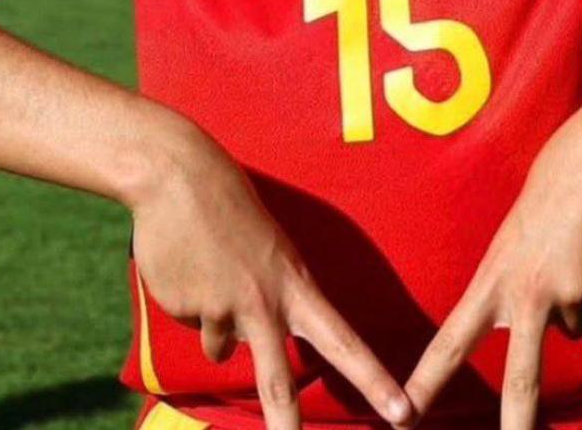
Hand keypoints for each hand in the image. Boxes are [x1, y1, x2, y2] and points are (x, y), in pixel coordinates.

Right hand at [131, 124, 414, 429]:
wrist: (179, 175)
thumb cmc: (230, 207)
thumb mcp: (268, 250)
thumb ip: (266, 303)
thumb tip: (232, 355)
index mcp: (295, 284)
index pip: (344, 341)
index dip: (374, 380)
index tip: (403, 411)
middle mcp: (264, 302)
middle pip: (279, 384)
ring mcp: (223, 308)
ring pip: (221, 350)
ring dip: (214, 319)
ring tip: (208, 267)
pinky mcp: (185, 308)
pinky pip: (191, 321)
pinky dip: (188, 299)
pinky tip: (187, 262)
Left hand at [403, 98, 581, 429]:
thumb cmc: (559, 187)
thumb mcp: (522, 236)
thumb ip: (528, 284)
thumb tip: (563, 329)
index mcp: (495, 275)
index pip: (452, 338)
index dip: (427, 379)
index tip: (404, 414)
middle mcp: (526, 290)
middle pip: (522, 374)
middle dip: (517, 422)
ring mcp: (567, 291)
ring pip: (571, 321)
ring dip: (575, 288)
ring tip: (578, 238)